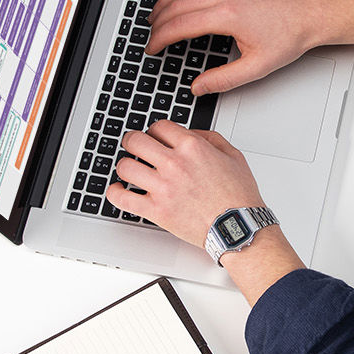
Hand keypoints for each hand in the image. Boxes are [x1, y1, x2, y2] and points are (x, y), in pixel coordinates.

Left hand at [105, 120, 305, 303]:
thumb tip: (191, 132)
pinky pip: (122, 198)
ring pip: (125, 167)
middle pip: (135, 141)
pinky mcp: (155, 210)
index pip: (159, 126)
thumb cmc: (238, 196)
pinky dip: (115, 193)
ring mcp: (162, 188)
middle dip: (132, 141)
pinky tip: (117, 190)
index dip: (154, 130)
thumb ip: (210, 138)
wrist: (238, 226)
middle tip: (133, 146)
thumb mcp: (233, 155)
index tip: (154, 136)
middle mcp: (174, 164)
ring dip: (125, 166)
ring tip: (129, 169)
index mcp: (192, 147)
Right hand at [148, 0, 353, 95]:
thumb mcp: (257, 67)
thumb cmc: (290, 36)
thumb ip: (224, 79)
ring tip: (155, 13)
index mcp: (228, 16)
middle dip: (159, 21)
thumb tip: (199, 87)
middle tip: (151, 36)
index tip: (153, 48)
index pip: (181, 26)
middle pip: (178, 4)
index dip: (161, 38)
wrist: (310, 14)